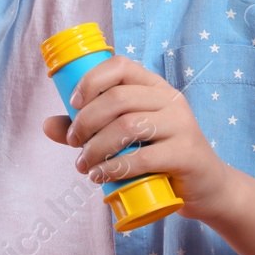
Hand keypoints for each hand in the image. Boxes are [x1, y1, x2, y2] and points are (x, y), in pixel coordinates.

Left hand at [39, 54, 238, 224]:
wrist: (208, 188)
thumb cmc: (160, 157)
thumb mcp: (126, 138)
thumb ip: (88, 129)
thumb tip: (46, 125)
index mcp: (154, 86)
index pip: (120, 65)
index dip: (91, 79)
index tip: (72, 103)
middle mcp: (170, 99)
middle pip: (118, 99)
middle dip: (86, 122)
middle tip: (75, 144)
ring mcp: (182, 125)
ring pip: (128, 127)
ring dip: (97, 147)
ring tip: (84, 166)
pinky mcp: (187, 153)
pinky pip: (145, 157)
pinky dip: (116, 167)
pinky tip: (101, 176)